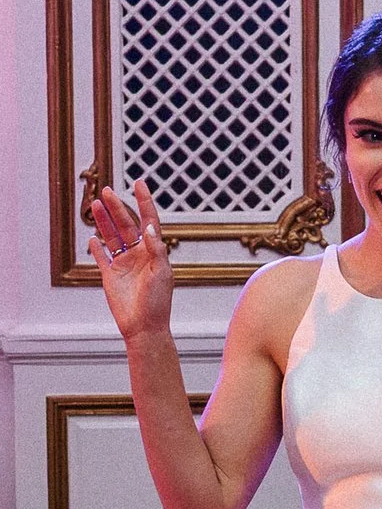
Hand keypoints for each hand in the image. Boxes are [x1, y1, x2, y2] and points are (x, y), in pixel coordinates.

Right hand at [89, 183, 172, 340]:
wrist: (143, 326)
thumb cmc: (158, 302)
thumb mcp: (162, 273)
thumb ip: (156, 250)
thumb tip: (148, 228)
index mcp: (154, 252)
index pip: (149, 221)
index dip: (144, 202)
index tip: (139, 183)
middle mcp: (139, 254)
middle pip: (126, 225)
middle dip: (118, 207)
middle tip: (107, 190)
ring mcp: (124, 263)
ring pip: (112, 236)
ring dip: (104, 220)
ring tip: (96, 203)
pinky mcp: (110, 275)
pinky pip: (102, 257)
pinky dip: (96, 247)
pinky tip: (92, 237)